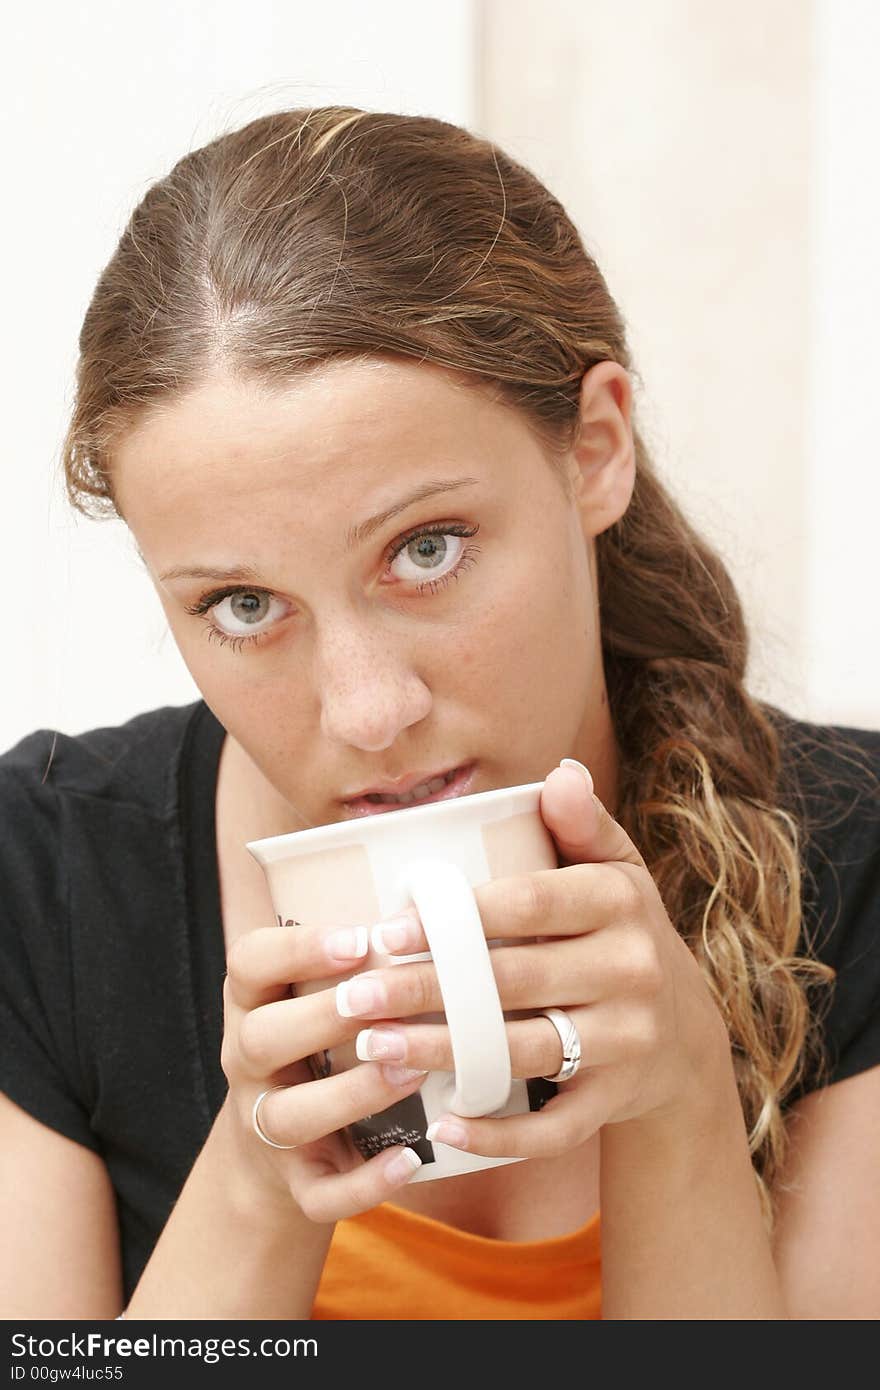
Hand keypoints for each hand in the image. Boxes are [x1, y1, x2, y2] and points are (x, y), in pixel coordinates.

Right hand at [220, 917, 431, 1222]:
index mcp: (254, 1003)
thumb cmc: (321, 1045)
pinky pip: (319, 1193)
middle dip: (322, 1019)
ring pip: (287, 1117)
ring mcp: (265, 1128)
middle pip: (261, 1039)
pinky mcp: (296, 1184)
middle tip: (382, 1002)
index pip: (250, 963)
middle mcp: (249, 1063)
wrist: (282, 1151)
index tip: (358, 938)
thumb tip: (440, 911)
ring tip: (412, 1074)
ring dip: (352, 1094)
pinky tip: (408, 1159)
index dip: (297, 948)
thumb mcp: (316, 995)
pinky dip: (364, 1183)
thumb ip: (358, 964)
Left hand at [342, 761, 729, 1158]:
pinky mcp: (618, 1099)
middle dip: (424, 990)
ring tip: (371, 1048)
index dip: (454, 918)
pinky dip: (499, 1134)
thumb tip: (559, 773)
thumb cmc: (621, 935)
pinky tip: (441, 1125)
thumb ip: (582, 824)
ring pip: (522, 1051)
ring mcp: (628, 1040)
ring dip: (441, 1053)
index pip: (527, 904)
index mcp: (619, 902)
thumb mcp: (616, 872)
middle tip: (351, 996)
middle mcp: (631, 969)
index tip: (385, 930)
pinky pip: (555, 1126)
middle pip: (512, 980)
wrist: (684, 1033)